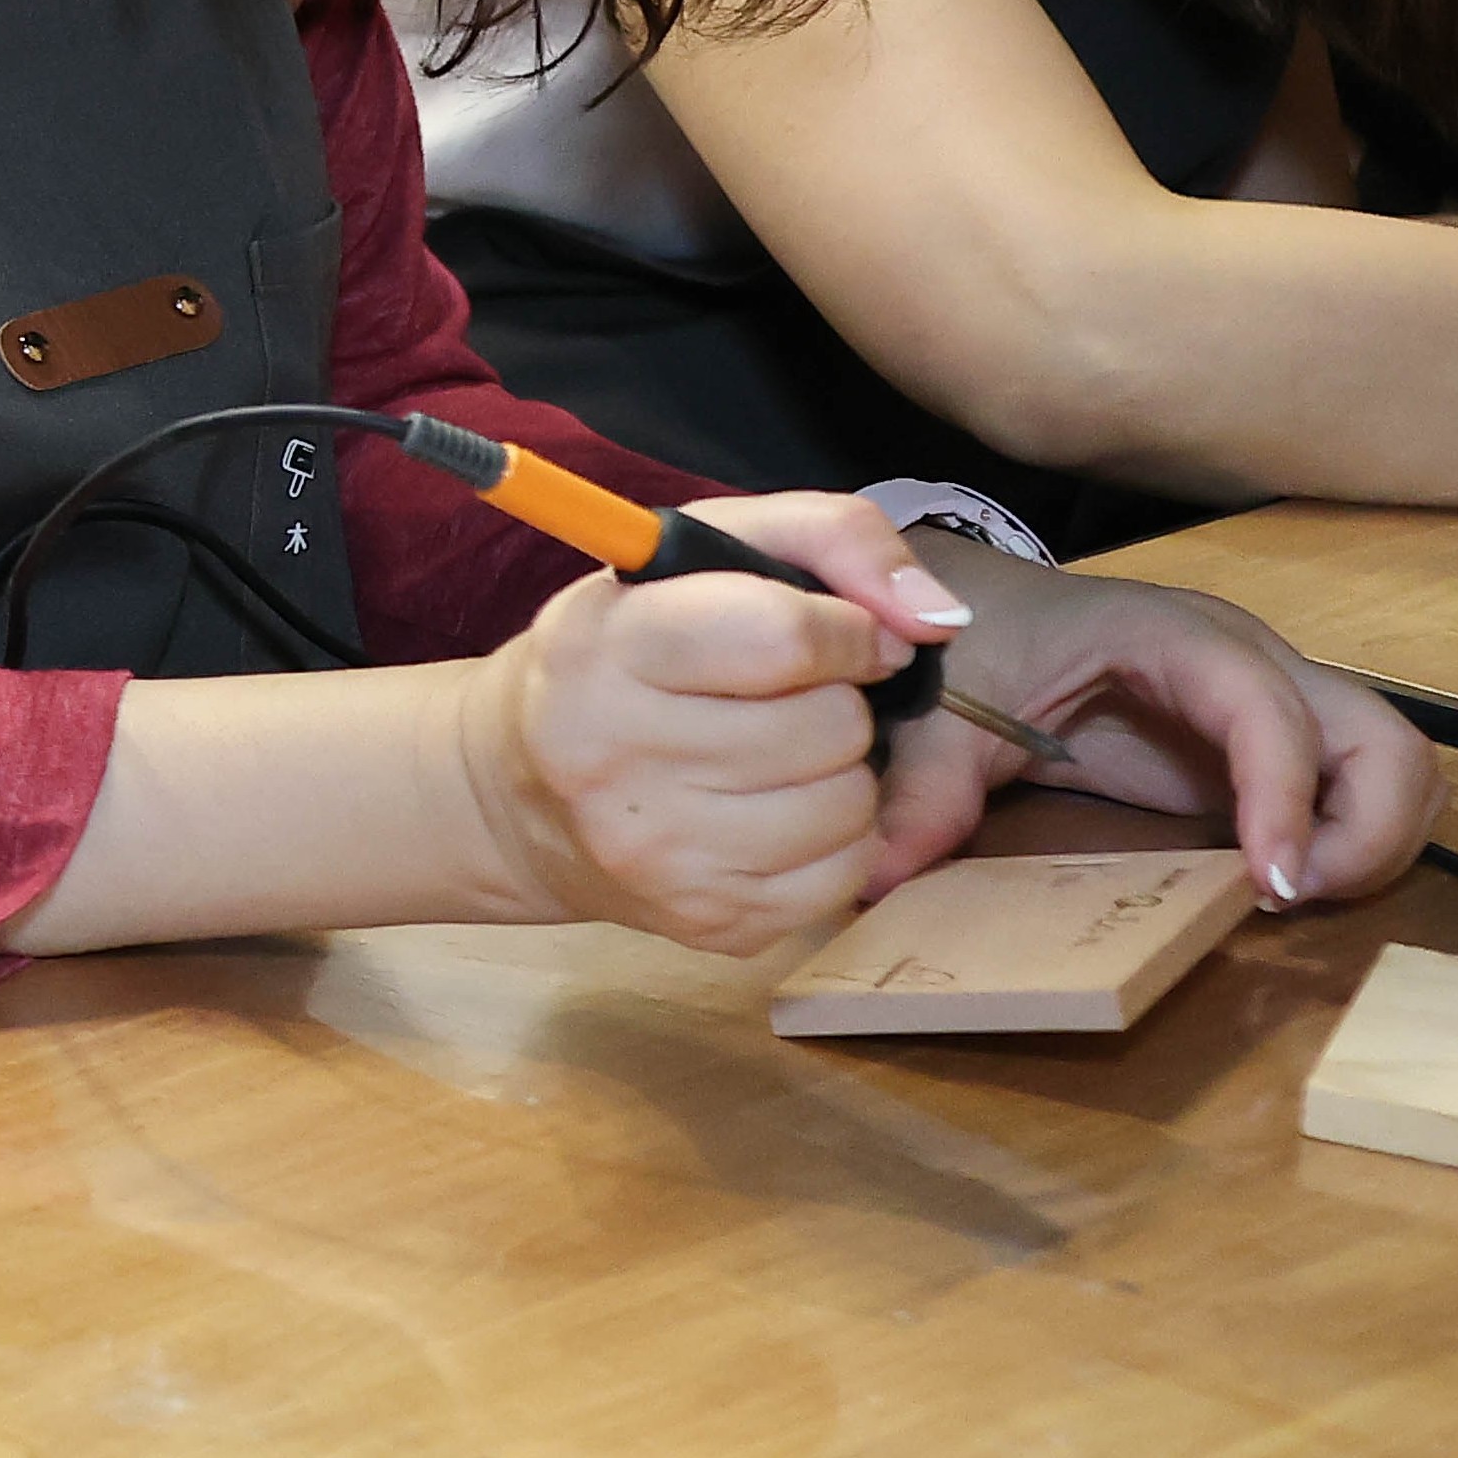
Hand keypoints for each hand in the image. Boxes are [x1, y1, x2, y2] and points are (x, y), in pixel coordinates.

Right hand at [463, 491, 940, 951]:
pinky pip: (845, 873)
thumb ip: (835, 537)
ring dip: (837, 773)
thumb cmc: (634, 650)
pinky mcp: (704, 920)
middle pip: (830, 726)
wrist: (522, 793)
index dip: (846, 632)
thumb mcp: (710, 548)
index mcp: (603, 649)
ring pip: (848, 803)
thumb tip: (936, 620)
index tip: (845, 636)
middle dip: (835, 704)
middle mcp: (611, 757)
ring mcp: (656, 852)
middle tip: (784, 702)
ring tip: (779, 759)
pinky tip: (774, 815)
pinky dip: (831, 840)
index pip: (778, 637)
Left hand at [875, 539, 1436, 906]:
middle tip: (1286, 898)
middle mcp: (1249, 662)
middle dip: (1365, 829)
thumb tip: (882, 875)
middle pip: (1382, 737)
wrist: (979, 609)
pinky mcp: (1267, 746)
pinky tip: (1270, 882)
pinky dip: (1348, 839)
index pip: (1268, 709)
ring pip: (1393, 764)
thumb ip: (920, 791)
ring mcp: (1271, 702)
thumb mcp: (937, 715)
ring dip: (1372, 840)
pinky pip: (1356, 788)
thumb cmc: (969, 644)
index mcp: (1174, 638)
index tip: (1268, 884)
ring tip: (1284, 896)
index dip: (1284, 797)